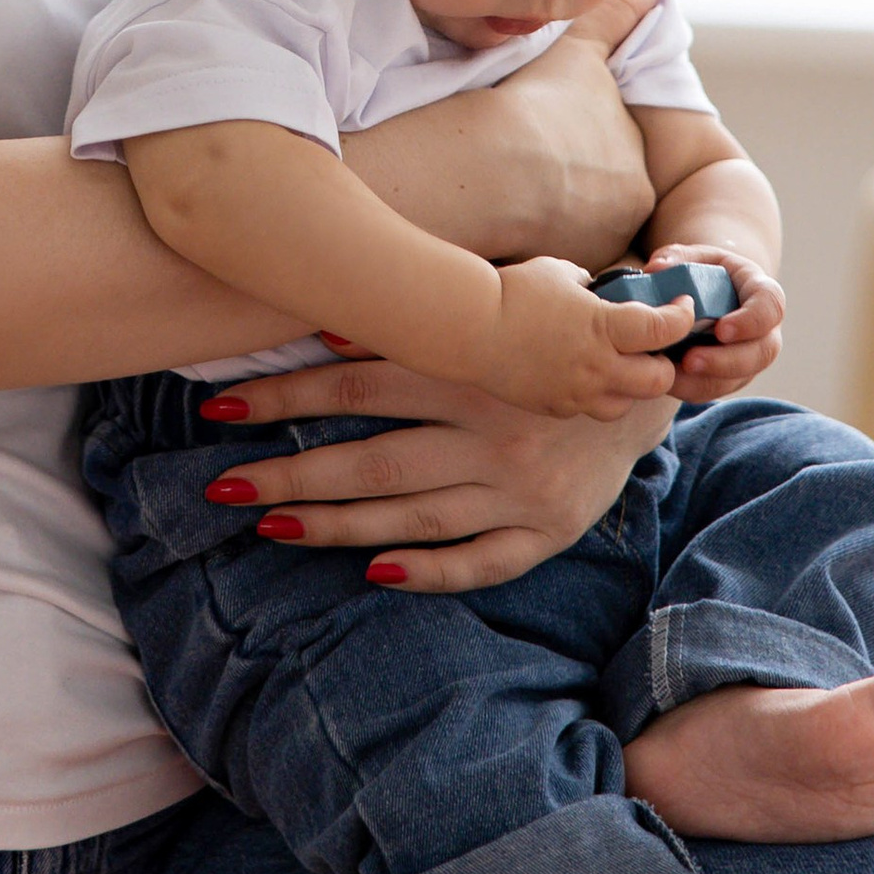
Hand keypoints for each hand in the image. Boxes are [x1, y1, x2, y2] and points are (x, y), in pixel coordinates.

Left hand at [193, 351, 675, 591]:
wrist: (653, 383)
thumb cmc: (556, 332)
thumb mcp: (503, 301)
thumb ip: (424, 315)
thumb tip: (324, 326)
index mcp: (476, 372)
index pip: (358, 386)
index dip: (285, 396)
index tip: (220, 407)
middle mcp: (494, 436)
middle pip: (372, 461)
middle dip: (290, 475)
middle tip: (223, 486)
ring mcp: (521, 493)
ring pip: (410, 518)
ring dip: (333, 525)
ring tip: (269, 526)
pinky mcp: (547, 533)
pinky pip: (478, 564)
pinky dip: (426, 570)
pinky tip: (371, 572)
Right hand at [347, 10, 655, 275]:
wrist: (487, 170)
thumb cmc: (533, 107)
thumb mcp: (580, 49)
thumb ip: (616, 13)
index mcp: (637, 177)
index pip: (609, 165)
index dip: (569, 148)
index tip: (536, 139)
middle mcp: (621, 227)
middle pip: (588, 205)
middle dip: (557, 189)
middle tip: (512, 167)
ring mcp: (580, 259)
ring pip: (557, 238)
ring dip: (534, 222)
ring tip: (494, 198)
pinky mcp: (538, 285)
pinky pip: (526, 266)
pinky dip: (507, 250)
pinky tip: (484, 229)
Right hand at [485, 255, 701, 418]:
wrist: (469, 327)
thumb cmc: (513, 291)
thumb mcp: (559, 272)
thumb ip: (588, 285)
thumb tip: (598, 290)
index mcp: (604, 326)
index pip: (663, 330)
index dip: (681, 318)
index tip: (681, 308)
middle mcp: (597, 366)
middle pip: (658, 380)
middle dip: (662, 363)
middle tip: (651, 348)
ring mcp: (576, 392)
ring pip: (625, 404)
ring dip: (629, 386)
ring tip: (615, 367)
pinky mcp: (554, 407)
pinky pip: (586, 409)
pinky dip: (591, 395)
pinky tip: (577, 374)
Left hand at [646, 243, 785, 398]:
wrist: (707, 293)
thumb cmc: (702, 271)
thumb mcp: (691, 256)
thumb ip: (675, 257)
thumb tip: (656, 269)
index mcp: (760, 291)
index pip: (770, 306)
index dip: (751, 322)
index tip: (721, 330)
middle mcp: (764, 329)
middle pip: (762, 352)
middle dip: (727, 361)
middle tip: (691, 360)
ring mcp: (750, 356)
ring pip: (740, 377)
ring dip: (706, 380)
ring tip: (672, 374)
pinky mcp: (730, 376)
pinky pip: (717, 389)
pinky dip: (691, 388)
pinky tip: (666, 380)